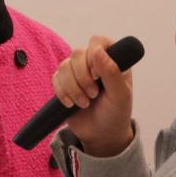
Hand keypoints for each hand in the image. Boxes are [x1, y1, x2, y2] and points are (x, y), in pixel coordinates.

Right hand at [52, 35, 133, 156]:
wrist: (102, 134)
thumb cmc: (116, 112)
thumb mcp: (120, 95)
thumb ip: (112, 72)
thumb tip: (98, 51)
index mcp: (112, 58)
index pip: (98, 41)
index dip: (93, 56)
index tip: (97, 76)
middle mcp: (94, 61)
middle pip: (77, 53)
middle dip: (83, 77)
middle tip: (93, 95)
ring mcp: (78, 71)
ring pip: (64, 66)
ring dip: (73, 88)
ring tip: (84, 103)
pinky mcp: (64, 82)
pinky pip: (55, 78)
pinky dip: (62, 92)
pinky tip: (71, 104)